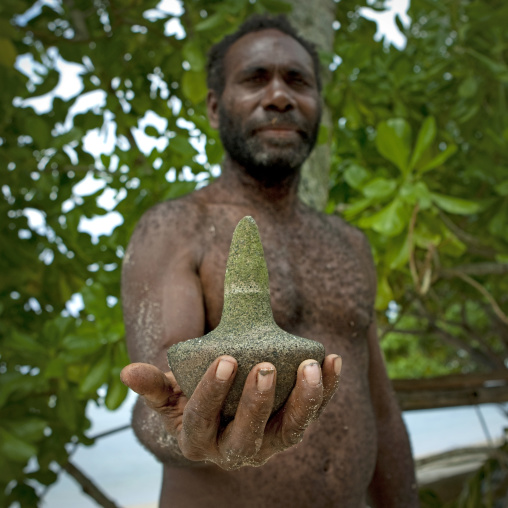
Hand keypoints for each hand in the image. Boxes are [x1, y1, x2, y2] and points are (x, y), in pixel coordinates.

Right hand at [120, 354, 341, 469]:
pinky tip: (332, 361)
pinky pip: (312, 413)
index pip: (203, 419)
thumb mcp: (171, 396)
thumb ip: (155, 384)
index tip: (224, 360)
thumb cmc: (192, 401)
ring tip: (312, 365)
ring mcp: (267, 444)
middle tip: (264, 366)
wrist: (222, 416)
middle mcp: (234, 449)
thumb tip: (128, 372)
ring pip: (290, 430)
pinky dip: (325, 389)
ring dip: (304, 400)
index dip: (212, 392)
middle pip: (248, 434)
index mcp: (198, 439)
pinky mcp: (291, 431)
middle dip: (256, 403)